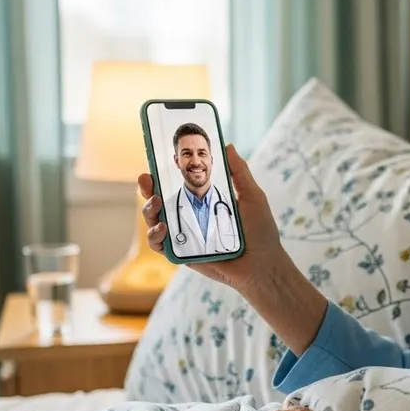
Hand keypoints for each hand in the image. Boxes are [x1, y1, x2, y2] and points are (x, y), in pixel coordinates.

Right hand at [139, 144, 286, 293]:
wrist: (262, 265)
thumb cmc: (260, 231)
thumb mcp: (252, 196)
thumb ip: (239, 172)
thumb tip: (228, 145)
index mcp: (204, 200)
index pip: (178, 183)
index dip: (163, 172)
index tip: (155, 160)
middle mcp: (190, 216)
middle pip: (159, 199)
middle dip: (147, 187)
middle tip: (147, 180)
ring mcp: (184, 235)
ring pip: (154, 220)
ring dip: (149, 209)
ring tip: (157, 203)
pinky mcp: (182, 254)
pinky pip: (159, 244)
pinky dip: (155, 235)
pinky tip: (163, 228)